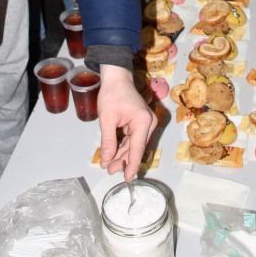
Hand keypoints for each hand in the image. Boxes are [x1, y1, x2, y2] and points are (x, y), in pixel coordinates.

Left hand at [97, 65, 157, 179]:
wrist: (117, 78)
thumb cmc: (112, 94)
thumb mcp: (107, 118)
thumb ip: (108, 140)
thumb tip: (106, 159)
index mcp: (143, 121)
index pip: (137, 148)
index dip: (131, 165)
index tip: (128, 178)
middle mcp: (149, 123)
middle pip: (136, 148)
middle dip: (123, 160)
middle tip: (109, 170)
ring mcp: (146, 123)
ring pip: (134, 145)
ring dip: (122, 154)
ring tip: (109, 165)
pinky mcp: (141, 122)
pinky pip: (133, 138)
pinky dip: (124, 146)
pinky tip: (114, 154)